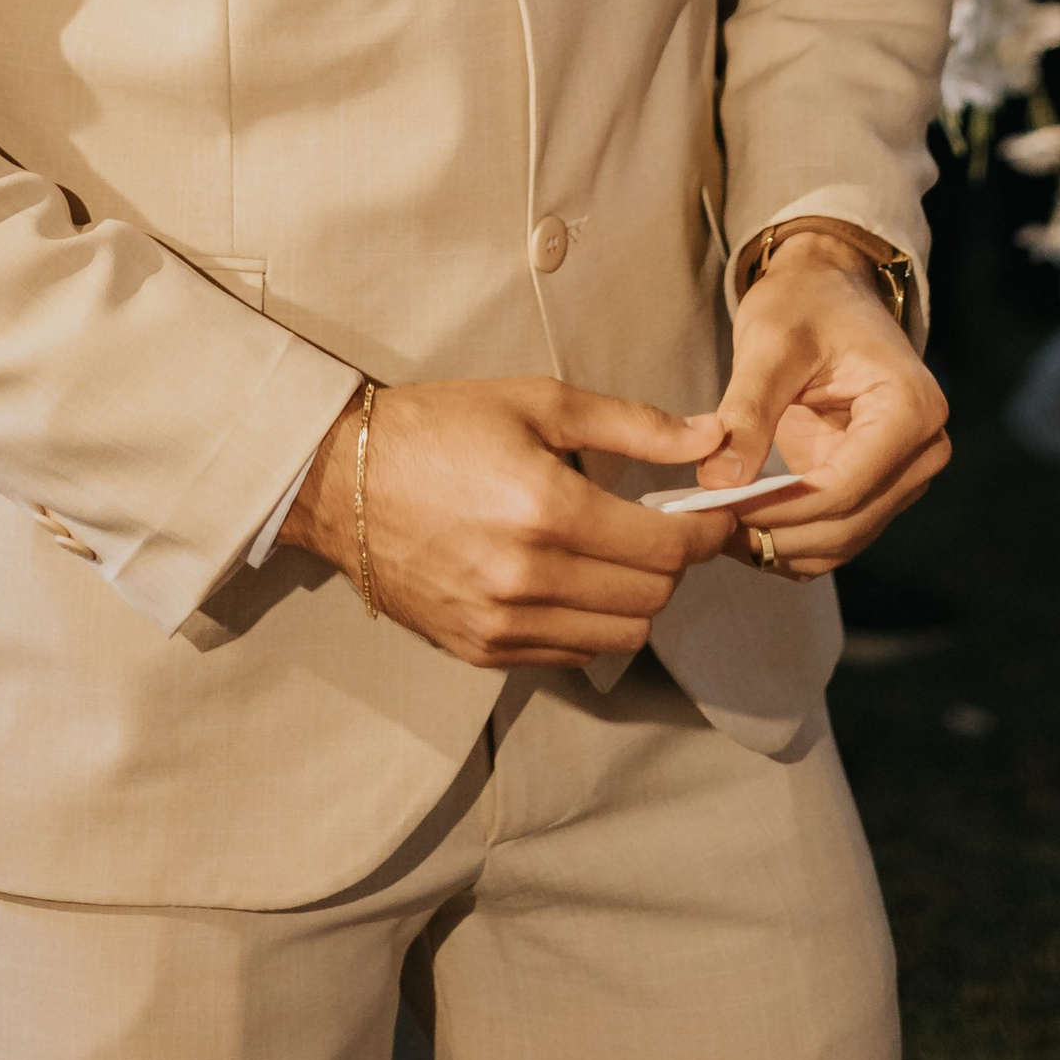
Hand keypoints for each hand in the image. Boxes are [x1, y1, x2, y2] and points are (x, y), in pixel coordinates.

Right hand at [278, 376, 736, 668]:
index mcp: (548, 510)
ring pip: (619, 637)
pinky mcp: (482, 651)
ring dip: (636, 598)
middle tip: (661, 525)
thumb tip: (712, 436)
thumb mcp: (538, 403)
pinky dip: (590, 624)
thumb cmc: (442, 427)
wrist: (344, 480)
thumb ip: (633, 426)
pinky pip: (571, 656)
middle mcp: (529, 580)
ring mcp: (503, 625)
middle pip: (652, 598)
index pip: (668, 547)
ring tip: (616, 554)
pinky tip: (572, 580)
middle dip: (673, 562)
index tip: (715, 513)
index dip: (706, 530)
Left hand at [696, 241, 948, 578]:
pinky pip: (835, 532)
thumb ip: (748, 412)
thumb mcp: (770, 344)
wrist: (826, 289)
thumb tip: (717, 481)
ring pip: (841, 540)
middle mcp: (923, 449)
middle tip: (705, 524)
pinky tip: (742, 524)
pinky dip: (789, 538)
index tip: (718, 507)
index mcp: (911, 408)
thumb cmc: (804, 303)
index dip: (780, 508)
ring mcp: (904, 474)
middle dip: (775, 531)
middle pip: (846, 524)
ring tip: (716, 526)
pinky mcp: (877, 486)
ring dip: (779, 544)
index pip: (844, 486)